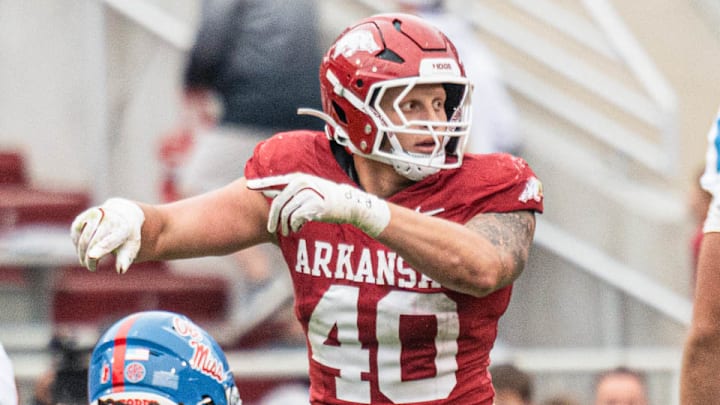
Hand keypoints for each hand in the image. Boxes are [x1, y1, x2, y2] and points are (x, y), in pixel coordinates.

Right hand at [70, 198, 144, 272]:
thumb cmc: (126, 236)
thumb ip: (125, 259)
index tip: (92, 257)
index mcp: (122, 228)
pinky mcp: (81, 218)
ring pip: (82, 240)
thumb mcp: (131, 246)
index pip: (109, 241)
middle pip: (93, 242)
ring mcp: (93, 216)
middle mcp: (108, 219)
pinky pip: (75, 236)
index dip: (100, 249)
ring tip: (87, 262)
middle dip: (90, 259)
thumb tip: (120, 271)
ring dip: (82, 254)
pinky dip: (78, 245)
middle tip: (91, 268)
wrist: (123, 214)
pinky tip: (85, 249)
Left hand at [246, 173, 389, 236]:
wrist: (349, 204)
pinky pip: (296, 219)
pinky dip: (295, 226)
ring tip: (289, 231)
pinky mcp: (314, 206)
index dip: (260, 184)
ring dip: (285, 225)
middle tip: (272, 229)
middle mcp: (302, 183)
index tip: (247, 187)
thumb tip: (265, 190)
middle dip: (273, 218)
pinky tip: (299, 228)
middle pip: (278, 202)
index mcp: (298, 178)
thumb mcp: (307, 190)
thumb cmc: (326, 199)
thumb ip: (288, 191)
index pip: (274, 181)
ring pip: (286, 213)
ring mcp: (308, 194)